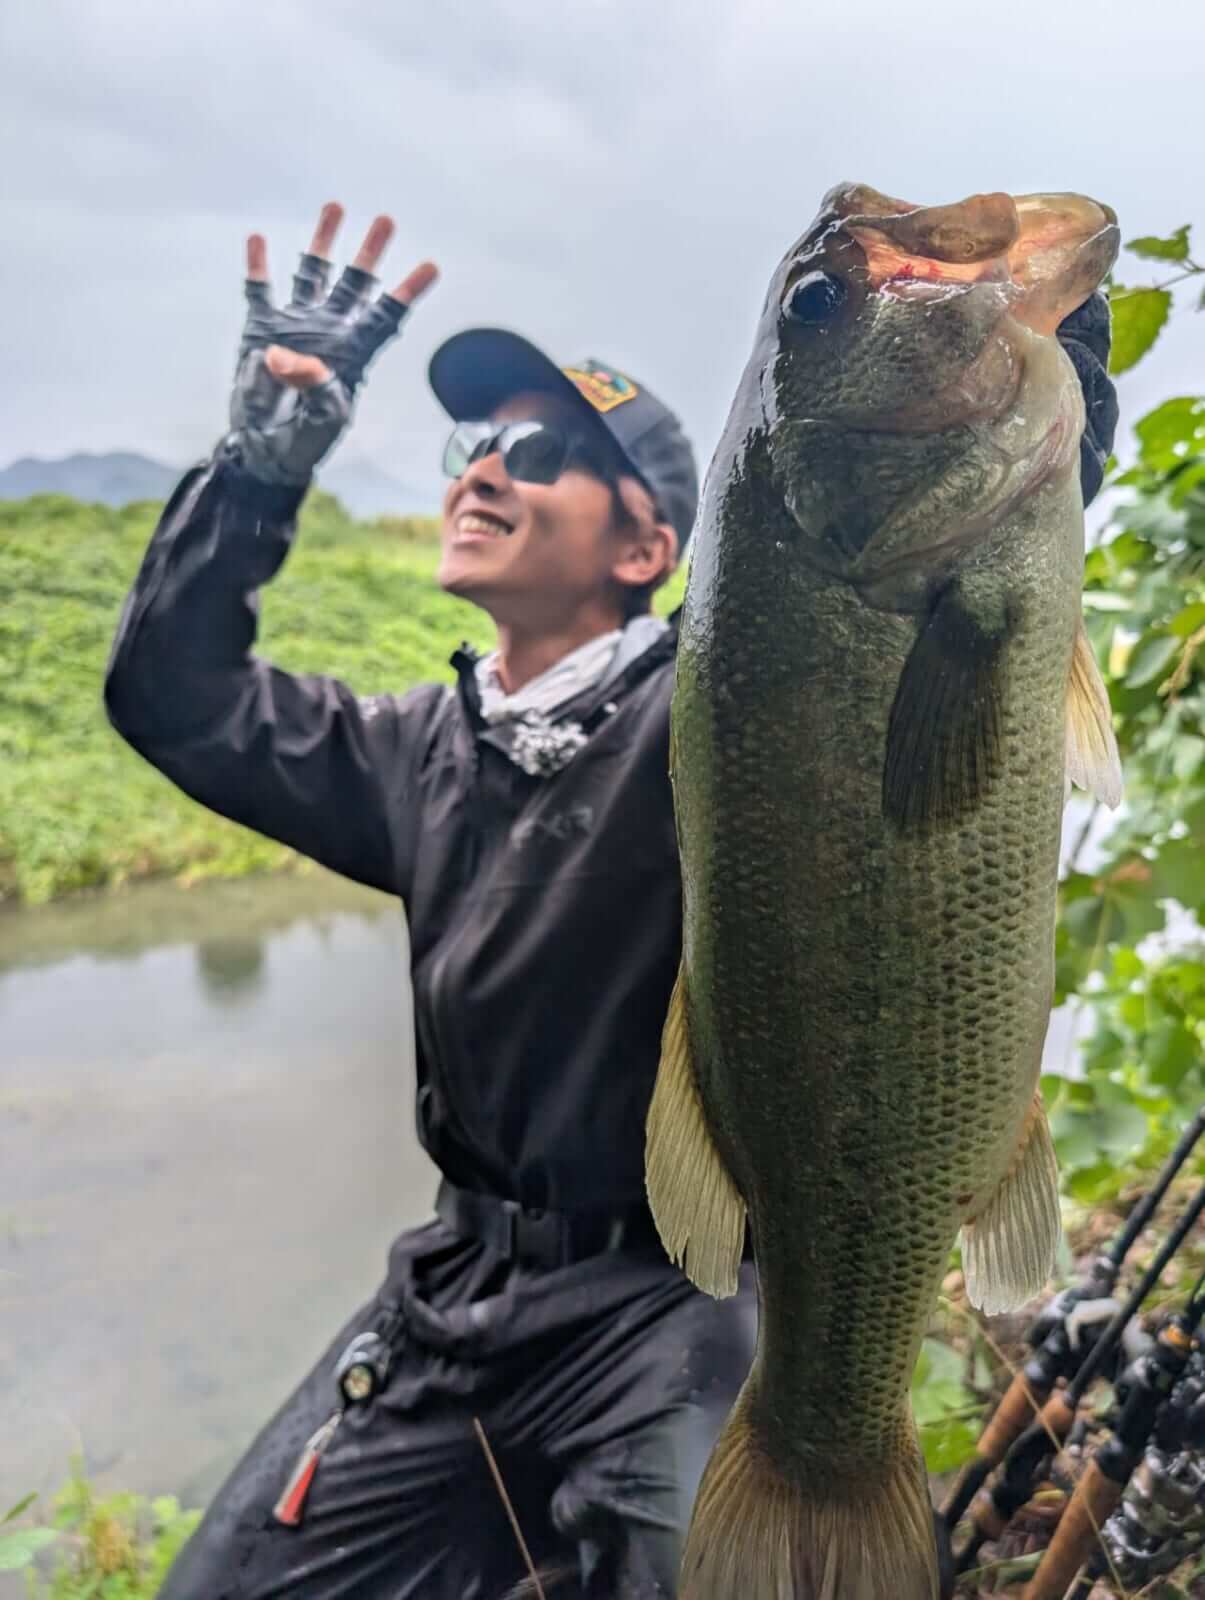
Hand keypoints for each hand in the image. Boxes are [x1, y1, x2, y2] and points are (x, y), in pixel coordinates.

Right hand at [223, 202, 438, 486]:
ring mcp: (296, 326)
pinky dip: (259, 266)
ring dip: (323, 241)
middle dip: (371, 252)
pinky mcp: (261, 329)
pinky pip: (261, 291)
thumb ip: (313, 385)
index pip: (387, 316)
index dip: (409, 292)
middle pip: (356, 283)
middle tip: (387, 219)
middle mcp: (330, 330)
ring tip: (336, 206)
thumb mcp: (322, 418)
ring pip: (313, 273)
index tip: (432, 266)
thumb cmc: (306, 440)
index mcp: (355, 352)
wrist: (266, 450)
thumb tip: (283, 355)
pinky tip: (259, 239)